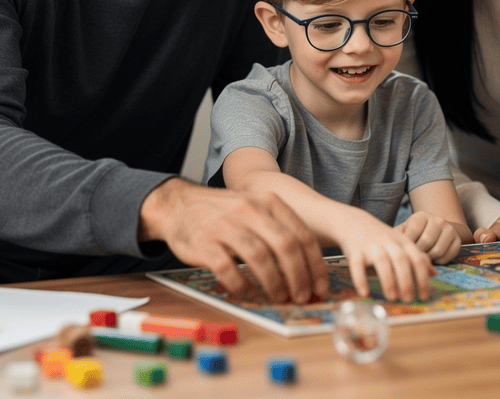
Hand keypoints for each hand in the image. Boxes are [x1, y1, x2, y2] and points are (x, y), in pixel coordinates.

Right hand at [138, 178, 328, 303]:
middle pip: (285, 246)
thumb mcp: (256, 209)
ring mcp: (225, 225)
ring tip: (279, 297)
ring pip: (260, 258)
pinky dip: (242, 285)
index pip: (302, 235)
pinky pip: (228, 269)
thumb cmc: (224, 213)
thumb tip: (308, 269)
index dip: (315, 265)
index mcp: (268, 201)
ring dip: (274, 284)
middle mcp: (250, 209)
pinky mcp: (204, 242)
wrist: (180, 205)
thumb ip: (279, 230)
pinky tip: (248, 293)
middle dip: (299, 277)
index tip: (320, 286)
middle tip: (302, 296)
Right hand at [336, 210, 433, 301]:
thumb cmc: (382, 237)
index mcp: (402, 242)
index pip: (416, 259)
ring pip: (382, 261)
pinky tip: (364, 292)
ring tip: (391, 297)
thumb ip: (417, 256)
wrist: (355, 221)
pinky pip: (357, 264)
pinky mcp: (355, 250)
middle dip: (406, 281)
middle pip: (400, 259)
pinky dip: (360, 278)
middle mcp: (388, 242)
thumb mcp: (402, 242)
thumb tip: (434, 274)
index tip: (424, 296)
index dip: (422, 278)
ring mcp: (371, 245)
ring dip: (388, 280)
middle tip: (408, 299)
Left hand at [395, 211, 461, 263]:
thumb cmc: (415, 233)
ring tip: (422, 257)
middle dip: (418, 252)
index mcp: (422, 215)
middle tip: (413, 257)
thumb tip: (387, 247)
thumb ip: (396, 236)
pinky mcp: (458, 241)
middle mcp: (438, 220)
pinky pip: (446, 257)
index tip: (403, 250)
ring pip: (437, 251)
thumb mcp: (405, 230)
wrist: (437, 230)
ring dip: (428, 258)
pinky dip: (438, 262)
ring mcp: (450, 230)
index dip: (407, 243)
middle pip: (426, 241)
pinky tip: (433, 258)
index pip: (414, 230)